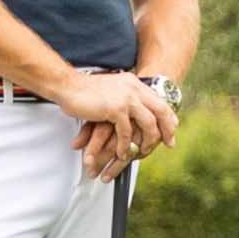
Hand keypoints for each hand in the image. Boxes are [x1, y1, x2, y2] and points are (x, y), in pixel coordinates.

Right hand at [49, 71, 175, 178]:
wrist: (66, 85)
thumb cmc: (84, 90)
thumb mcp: (112, 89)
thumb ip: (125, 96)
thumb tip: (135, 111)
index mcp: (134, 83)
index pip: (159, 101)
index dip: (168, 117)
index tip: (172, 129)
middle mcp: (134, 89)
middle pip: (161, 111)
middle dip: (168, 130)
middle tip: (169, 143)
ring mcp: (127, 98)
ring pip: (148, 124)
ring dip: (147, 141)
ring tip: (143, 152)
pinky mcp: (116, 109)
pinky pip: (127, 132)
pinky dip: (126, 145)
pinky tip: (124, 153)